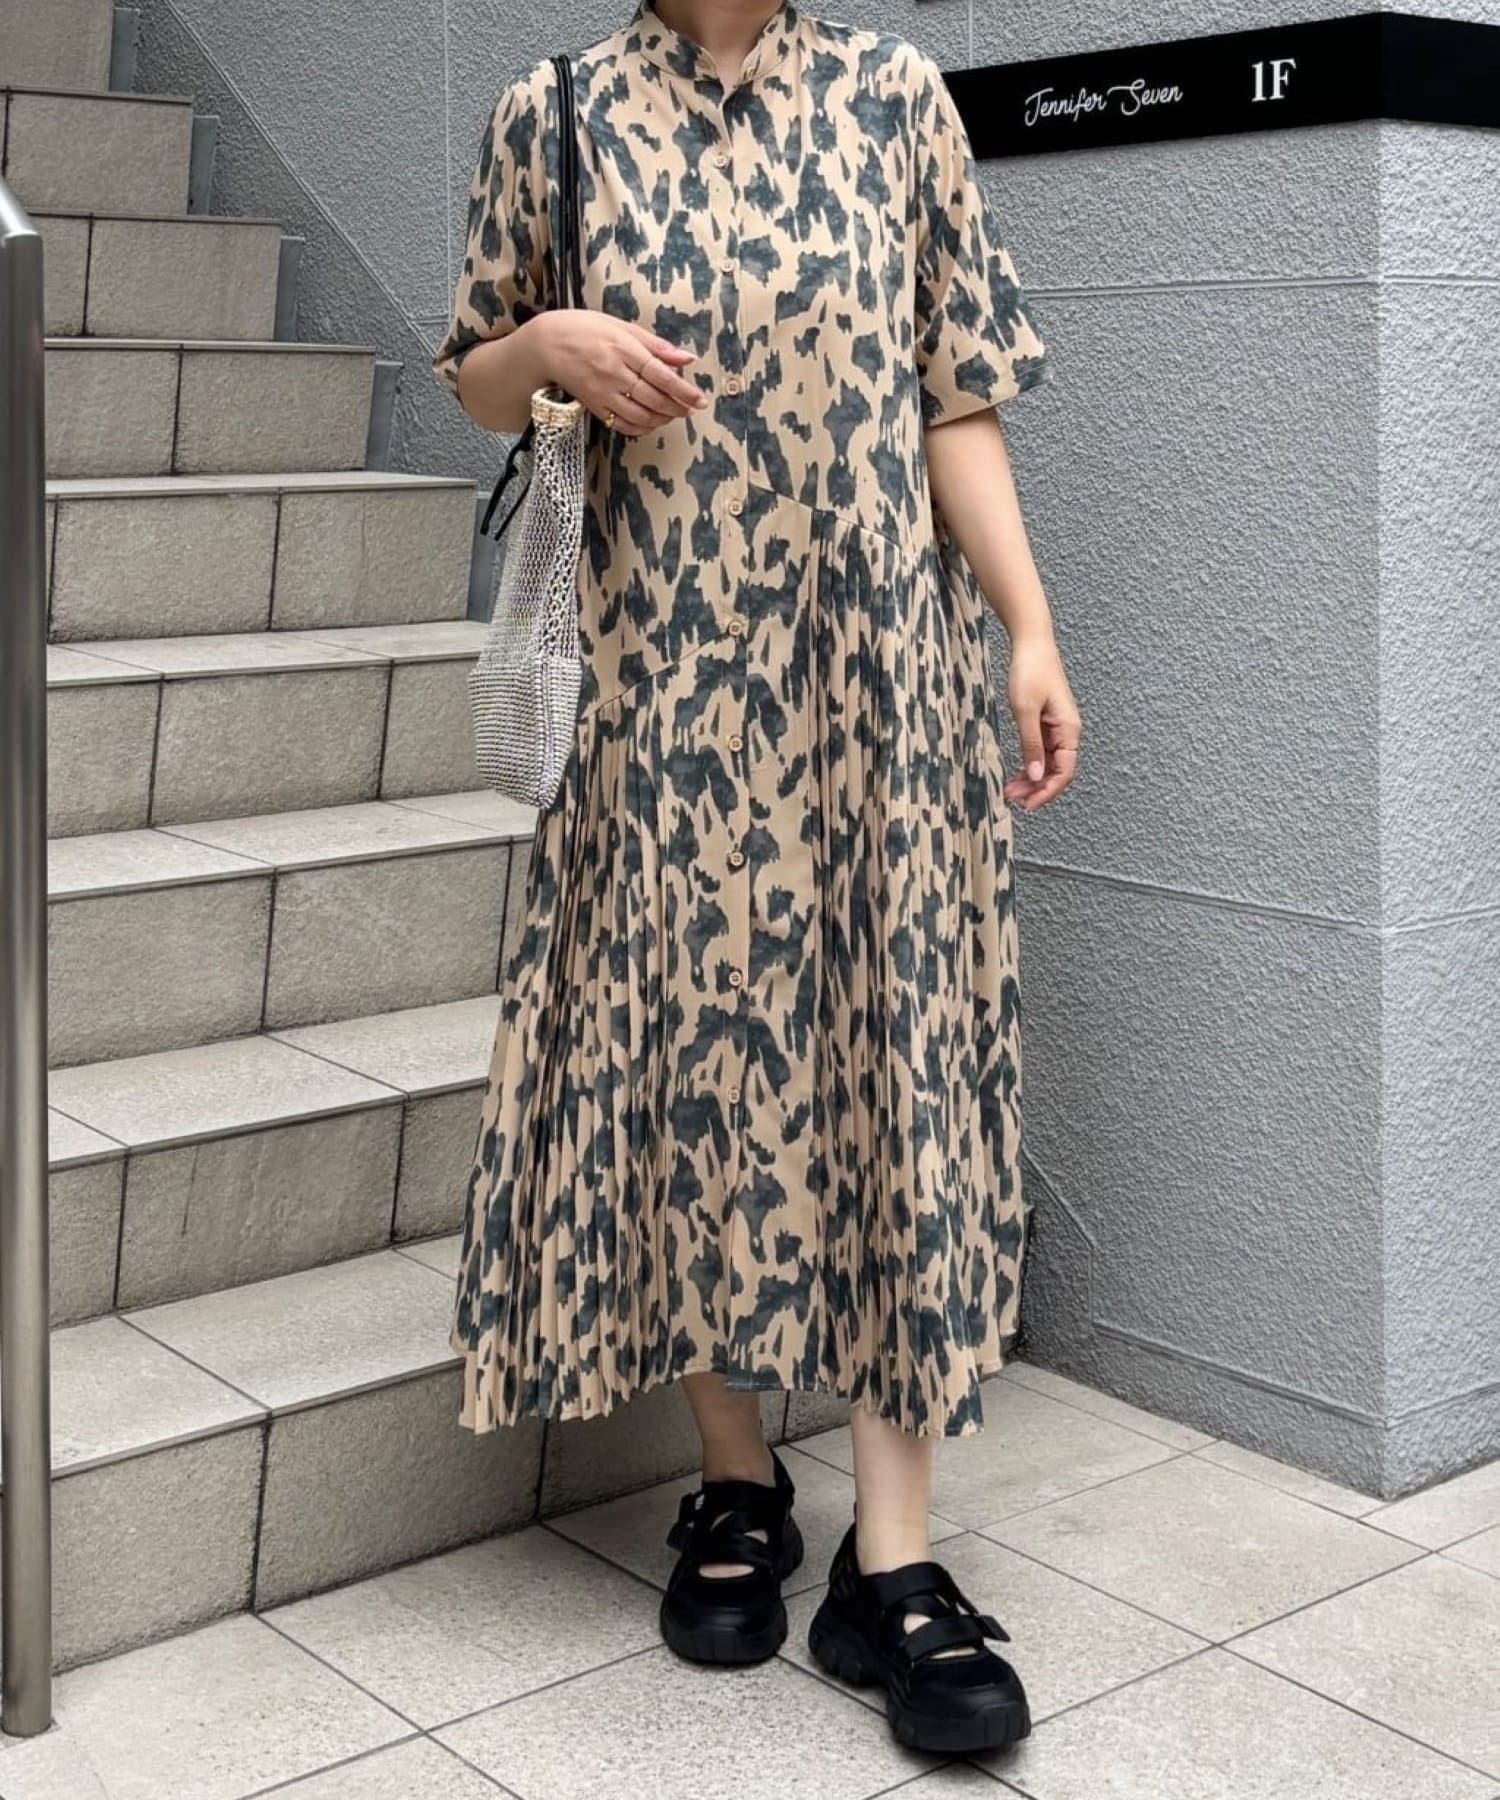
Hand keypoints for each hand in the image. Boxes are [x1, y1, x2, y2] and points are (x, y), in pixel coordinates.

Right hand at [533, 311, 708, 434]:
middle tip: (691, 409)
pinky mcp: (594, 406)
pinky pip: (623, 425)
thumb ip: (654, 344)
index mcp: (623, 348)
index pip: (660, 374)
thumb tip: (686, 359)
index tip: (700, 400)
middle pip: (653, 398)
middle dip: (677, 407)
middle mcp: (614, 372)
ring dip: (661, 419)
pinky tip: (651, 423)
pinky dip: (641, 428)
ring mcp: (603, 392)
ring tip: (673, 414)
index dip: (683, 390)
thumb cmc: (585, 329)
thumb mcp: (620, 326)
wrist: (545, 345)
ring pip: (640, 415)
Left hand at [1003, 630, 1080, 811]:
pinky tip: (1016, 775)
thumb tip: (1035, 776)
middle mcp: (1067, 733)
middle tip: (1012, 800)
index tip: (1027, 805)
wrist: (1032, 644)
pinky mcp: (1046, 724)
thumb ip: (1031, 745)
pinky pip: (1041, 752)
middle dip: (1036, 789)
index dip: (1047, 792)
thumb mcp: (1025, 710)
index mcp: (1069, 730)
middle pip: (1057, 772)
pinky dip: (1029, 765)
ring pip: (1048, 764)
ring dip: (1031, 780)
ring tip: (1010, 791)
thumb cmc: (1030, 671)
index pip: (1064, 772)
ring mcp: (1057, 729)